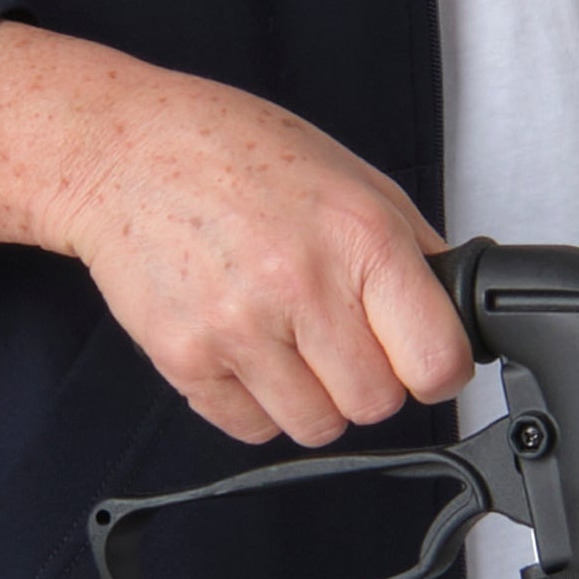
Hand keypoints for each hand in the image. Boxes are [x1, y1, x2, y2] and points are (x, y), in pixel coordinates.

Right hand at [0, 24, 474, 445]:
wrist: (123, 150)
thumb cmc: (235, 154)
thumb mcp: (350, 177)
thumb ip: (410, 250)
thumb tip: (455, 315)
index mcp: (360, 237)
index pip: (436, 360)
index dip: (437, 369)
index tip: (422, 360)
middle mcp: (302, 286)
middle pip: (376, 405)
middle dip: (367, 380)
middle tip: (339, 338)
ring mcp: (239, 328)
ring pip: (316, 427)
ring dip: (313, 398)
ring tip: (288, 341)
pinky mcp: (185, 358)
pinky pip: (251, 428)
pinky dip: (256, 404)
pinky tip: (244, 348)